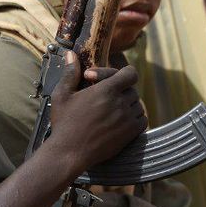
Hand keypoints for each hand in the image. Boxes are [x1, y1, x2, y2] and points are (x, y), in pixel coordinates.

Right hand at [47, 51, 146, 171]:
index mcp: (106, 90)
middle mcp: (121, 103)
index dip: (123, 73)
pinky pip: (142, 120)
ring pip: (138, 104)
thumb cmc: (64, 122)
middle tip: (103, 97)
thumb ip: (71, 73)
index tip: (108, 78)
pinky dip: (134, 118)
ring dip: (127, 104)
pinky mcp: (131, 134)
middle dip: (120, 90)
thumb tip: (71, 54)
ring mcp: (128, 119)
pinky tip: (119, 121)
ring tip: (110, 110)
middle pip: (131, 89)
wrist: (70, 152)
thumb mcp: (63, 95)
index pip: (130, 73)